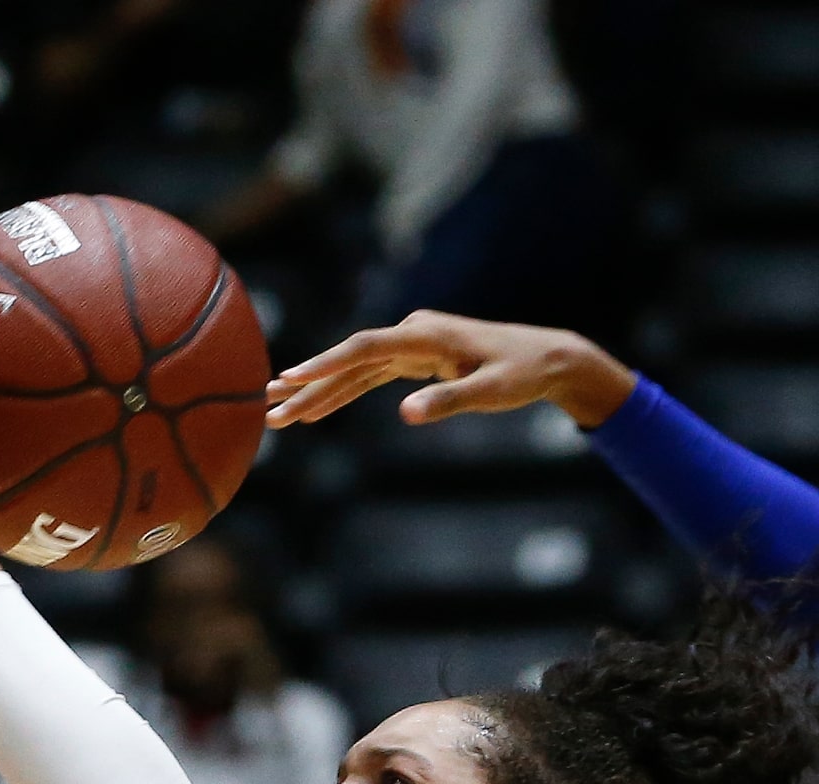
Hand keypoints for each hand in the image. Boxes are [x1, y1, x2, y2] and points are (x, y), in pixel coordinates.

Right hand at [265, 311, 637, 430]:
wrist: (548, 357)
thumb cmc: (523, 374)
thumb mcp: (492, 393)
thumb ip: (449, 401)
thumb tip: (405, 415)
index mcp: (427, 335)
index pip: (365, 349)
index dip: (326, 365)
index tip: (291, 381)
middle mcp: (413, 333)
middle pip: (351, 359)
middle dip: (309, 385)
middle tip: (270, 409)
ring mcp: (413, 343)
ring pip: (356, 369)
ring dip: (321, 391)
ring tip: (282, 413)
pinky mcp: (417, 357)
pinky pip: (372, 375)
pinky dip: (346, 391)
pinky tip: (318, 407)